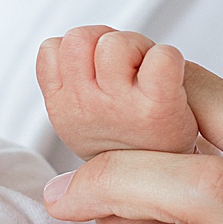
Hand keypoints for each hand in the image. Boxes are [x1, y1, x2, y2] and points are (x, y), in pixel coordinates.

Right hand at [38, 26, 198, 158]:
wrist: (160, 184)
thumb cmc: (126, 137)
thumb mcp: (79, 115)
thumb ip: (70, 77)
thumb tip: (83, 42)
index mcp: (61, 105)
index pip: (52, 48)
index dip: (81, 51)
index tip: (100, 72)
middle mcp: (84, 106)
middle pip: (79, 38)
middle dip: (105, 43)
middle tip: (126, 69)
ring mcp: (119, 107)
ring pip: (113, 43)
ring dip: (136, 48)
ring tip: (146, 74)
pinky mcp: (158, 107)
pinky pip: (161, 58)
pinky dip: (170, 59)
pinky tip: (169, 79)